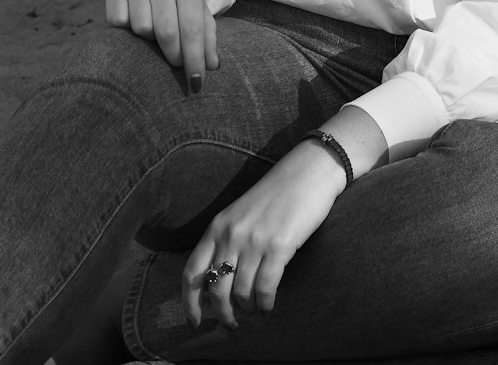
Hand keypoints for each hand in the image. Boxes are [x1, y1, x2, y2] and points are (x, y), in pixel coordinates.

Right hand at [105, 0, 218, 91]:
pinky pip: (119, 21)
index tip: (196, 83)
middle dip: (174, 56)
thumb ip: (207, 39)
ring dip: (148, 40)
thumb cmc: (181, 4)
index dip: (194, 59)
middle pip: (167, 32)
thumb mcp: (199, 15)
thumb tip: (212, 65)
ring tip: (155, 35)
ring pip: (142, 28)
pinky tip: (133, 24)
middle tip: (177, 64)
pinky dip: (125, 29)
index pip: (193, 29)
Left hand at [182, 141, 346, 327]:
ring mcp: (255, 240)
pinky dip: (266, 304)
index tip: (195, 322)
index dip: (190, 302)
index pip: (192, 272)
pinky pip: (266, 288)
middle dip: (223, 314)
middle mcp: (231, 235)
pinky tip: (269, 305)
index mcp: (217, 227)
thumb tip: (217, 283)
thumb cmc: (275, 196)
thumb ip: (225, 241)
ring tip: (256, 309)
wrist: (307, 172)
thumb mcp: (239, 214)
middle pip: (216, 290)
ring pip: (242, 293)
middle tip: (232, 324)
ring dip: (249, 309)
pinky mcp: (279, 246)